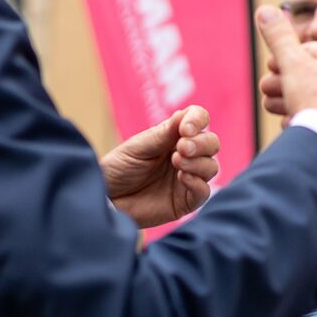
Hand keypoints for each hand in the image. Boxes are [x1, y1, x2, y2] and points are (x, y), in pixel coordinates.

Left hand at [101, 104, 220, 228]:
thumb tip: (185, 114)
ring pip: (211, 166)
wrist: (105, 199)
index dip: (198, 120)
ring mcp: (187, 178)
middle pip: (211, 143)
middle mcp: (185, 155)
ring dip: (198, 162)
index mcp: (173, 136)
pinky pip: (204, 191)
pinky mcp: (185, 201)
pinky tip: (182, 177)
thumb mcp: (137, 147)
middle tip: (182, 148)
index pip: (198, 119)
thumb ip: (162, 134)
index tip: (185, 128)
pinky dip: (197, 183)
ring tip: (176, 162)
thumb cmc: (117, 169)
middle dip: (201, 143)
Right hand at [255, 6, 316, 145]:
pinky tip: (297, 127)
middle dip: (286, 85)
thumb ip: (278, 37)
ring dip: (294, 104)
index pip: (308, 53)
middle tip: (267, 92)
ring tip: (279, 112)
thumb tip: (264, 9)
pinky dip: (311, 122)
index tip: (271, 72)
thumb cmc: (313, 100)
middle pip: (313, 78)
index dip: (285, 62)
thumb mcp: (291, 63)